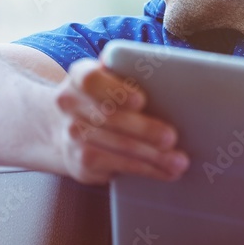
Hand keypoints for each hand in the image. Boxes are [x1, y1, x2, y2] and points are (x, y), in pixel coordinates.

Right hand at [53, 58, 188, 184]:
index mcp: (80, 77)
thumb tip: (163, 75)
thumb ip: (128, 74)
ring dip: (151, 156)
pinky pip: (115, 166)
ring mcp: (72, 135)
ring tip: (178, 161)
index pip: (92, 80)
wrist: (65, 127)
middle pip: (110, 118)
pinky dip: (143, 169)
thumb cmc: (102, 98)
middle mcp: (70, 105)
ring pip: (115, 146)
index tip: (141, 101)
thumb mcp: (109, 80)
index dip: (117, 90)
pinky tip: (163, 171)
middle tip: (171, 138)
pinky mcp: (79, 162)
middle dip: (144, 130)